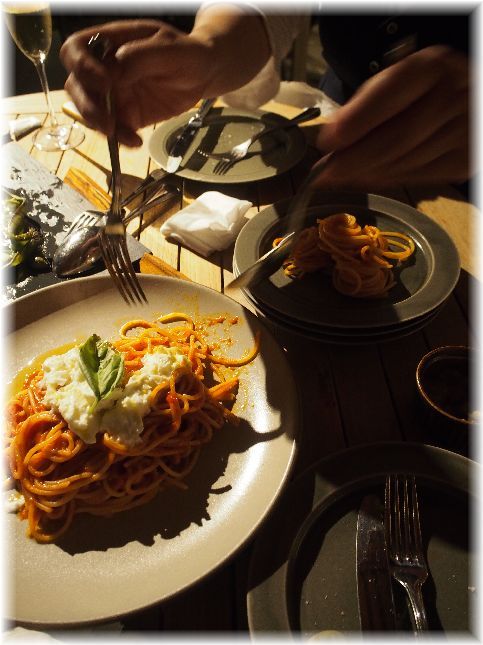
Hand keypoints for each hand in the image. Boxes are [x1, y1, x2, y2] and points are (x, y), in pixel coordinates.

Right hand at [60, 13, 269, 146]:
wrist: (204, 74)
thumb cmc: (188, 53)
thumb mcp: (170, 49)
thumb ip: (141, 56)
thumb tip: (115, 70)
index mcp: (110, 42)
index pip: (76, 49)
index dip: (82, 66)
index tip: (105, 83)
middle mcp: (104, 67)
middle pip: (76, 84)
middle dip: (87, 106)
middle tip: (108, 122)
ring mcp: (113, 93)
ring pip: (90, 110)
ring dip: (102, 126)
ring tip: (128, 136)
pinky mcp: (125, 115)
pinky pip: (113, 129)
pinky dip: (120, 138)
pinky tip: (136, 142)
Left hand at [314, 46, 469, 188]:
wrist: (467, 103)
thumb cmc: (420, 92)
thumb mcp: (395, 83)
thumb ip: (364, 108)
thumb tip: (331, 141)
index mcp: (431, 68)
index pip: (390, 97)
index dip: (356, 122)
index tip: (327, 141)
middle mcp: (452, 97)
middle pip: (396, 138)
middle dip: (354, 160)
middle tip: (324, 173)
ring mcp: (462, 132)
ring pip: (403, 162)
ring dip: (365, 174)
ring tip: (340, 177)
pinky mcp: (463, 161)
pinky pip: (416, 177)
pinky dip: (385, 181)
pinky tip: (365, 178)